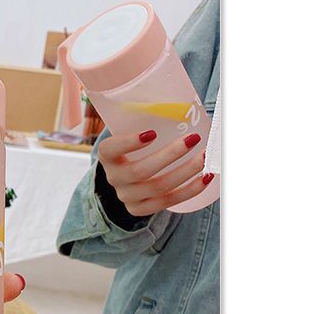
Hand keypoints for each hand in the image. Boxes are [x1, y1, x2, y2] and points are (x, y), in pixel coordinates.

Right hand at [98, 130, 214, 216]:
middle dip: (170, 155)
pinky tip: (206, 178)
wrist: (126, 176)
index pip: (110, 149)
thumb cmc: (136, 146)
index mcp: (107, 156)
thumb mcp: (131, 131)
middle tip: (193, 139)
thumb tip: (181, 104)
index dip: (128, 142)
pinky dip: (189, 191)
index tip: (152, 132)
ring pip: (157, 188)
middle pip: (139, 171)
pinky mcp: (140, 209)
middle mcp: (114, 178)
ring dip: (185, 172)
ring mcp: (126, 196)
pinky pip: (167, 202)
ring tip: (204, 157)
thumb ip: (144, 119)